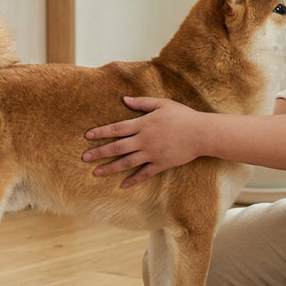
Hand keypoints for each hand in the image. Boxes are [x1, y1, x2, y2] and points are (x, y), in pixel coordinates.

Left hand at [82, 96, 204, 187]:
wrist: (201, 133)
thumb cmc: (182, 116)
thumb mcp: (162, 104)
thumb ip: (142, 103)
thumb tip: (124, 99)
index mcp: (143, 124)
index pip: (116, 129)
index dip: (101, 132)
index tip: (87, 136)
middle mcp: (144, 140)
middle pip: (117, 147)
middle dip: (99, 152)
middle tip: (84, 158)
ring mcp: (152, 154)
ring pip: (126, 163)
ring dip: (110, 168)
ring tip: (96, 173)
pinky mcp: (161, 164)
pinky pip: (144, 174)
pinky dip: (133, 180)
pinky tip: (122, 185)